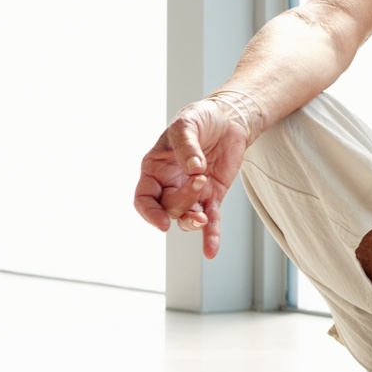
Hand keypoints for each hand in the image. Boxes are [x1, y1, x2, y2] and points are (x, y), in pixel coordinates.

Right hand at [132, 99, 250, 259]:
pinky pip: (211, 220)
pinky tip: (211, 252)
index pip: (143, 199)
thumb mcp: (187, 125)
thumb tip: (193, 168)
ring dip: (194, 221)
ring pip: (187, 217)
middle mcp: (169, 185)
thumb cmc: (199, 119)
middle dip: (182, 201)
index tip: (162, 223)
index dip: (149, 213)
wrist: (228, 119)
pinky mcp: (213, 195)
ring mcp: (192, 193)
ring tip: (204, 217)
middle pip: (168, 208)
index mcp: (154, 170)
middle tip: (200, 179)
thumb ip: (187, 146)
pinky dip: (211, 236)